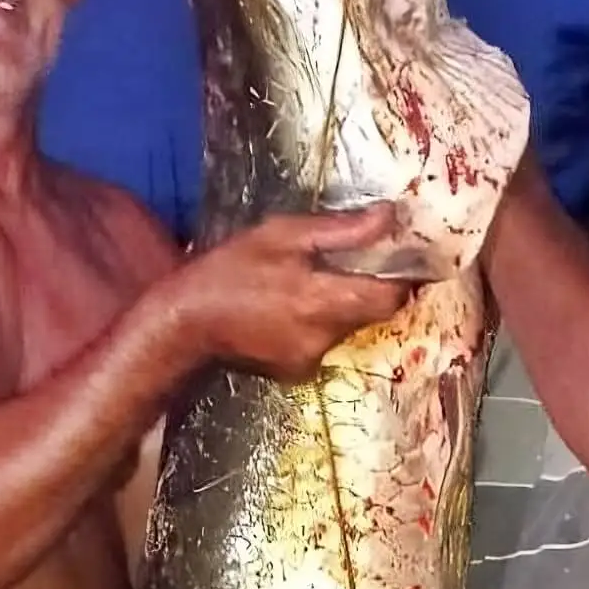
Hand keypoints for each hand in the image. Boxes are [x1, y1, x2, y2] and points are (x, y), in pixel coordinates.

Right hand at [179, 202, 412, 379]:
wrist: (186, 322)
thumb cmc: (231, 268)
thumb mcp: (282, 234)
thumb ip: (341, 230)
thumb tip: (390, 216)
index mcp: (322, 300)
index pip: (389, 297)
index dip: (403, 277)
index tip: (403, 256)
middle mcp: (324, 337)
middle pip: (372, 312)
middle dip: (370, 286)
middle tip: (356, 261)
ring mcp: (311, 359)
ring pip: (350, 326)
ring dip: (343, 303)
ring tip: (314, 280)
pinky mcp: (298, 371)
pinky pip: (327, 341)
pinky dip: (321, 322)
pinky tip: (293, 307)